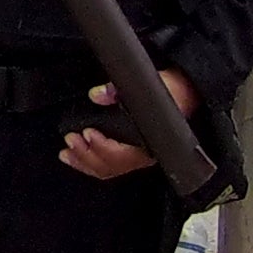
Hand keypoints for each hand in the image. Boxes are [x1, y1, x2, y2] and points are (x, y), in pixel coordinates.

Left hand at [63, 69, 200, 180]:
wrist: (186, 93)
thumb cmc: (172, 91)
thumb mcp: (154, 83)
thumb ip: (124, 89)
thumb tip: (99, 94)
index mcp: (153, 141)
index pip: (125, 154)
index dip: (103, 147)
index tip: (87, 132)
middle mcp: (145, 154)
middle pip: (113, 165)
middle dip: (88, 155)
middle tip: (71, 140)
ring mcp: (137, 156)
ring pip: (108, 169)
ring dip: (84, 162)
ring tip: (67, 152)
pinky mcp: (129, 153)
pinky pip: (108, 167)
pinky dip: (88, 163)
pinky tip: (73, 156)